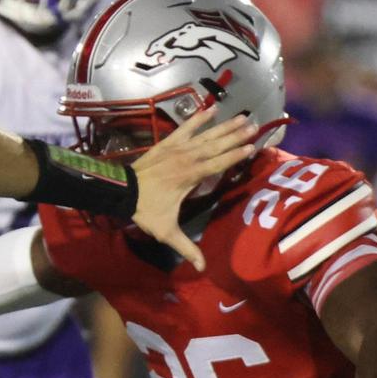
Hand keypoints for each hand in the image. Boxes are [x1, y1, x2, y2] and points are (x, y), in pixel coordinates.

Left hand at [130, 109, 255, 270]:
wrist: (120, 191)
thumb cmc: (145, 210)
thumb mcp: (166, 231)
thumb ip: (185, 247)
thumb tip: (202, 268)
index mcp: (190, 177)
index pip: (218, 164)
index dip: (235, 155)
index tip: (253, 147)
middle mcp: (186, 159)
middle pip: (216, 145)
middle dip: (236, 136)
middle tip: (255, 125)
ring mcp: (176, 148)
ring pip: (205, 135)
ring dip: (224, 126)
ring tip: (242, 117)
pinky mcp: (166, 143)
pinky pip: (185, 128)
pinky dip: (197, 118)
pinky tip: (210, 109)